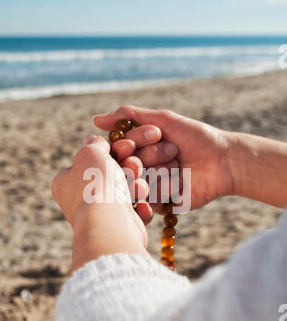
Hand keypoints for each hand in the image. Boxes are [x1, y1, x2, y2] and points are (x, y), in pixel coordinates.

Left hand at [52, 135, 148, 271]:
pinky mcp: (118, 230)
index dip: (107, 154)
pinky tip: (142, 206)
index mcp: (65, 182)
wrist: (110, 224)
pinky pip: (134, 214)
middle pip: (109, 177)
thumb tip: (93, 139)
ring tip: (140, 189)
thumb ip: (95, 144)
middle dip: (127, 170)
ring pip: (125, 194)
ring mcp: (99, 217)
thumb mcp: (91, 152)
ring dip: (136, 188)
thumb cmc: (97, 185)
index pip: (87, 162)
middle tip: (135, 166)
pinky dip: (141, 209)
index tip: (124, 148)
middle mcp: (79, 201)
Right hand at [94, 105, 234, 211]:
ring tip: (180, 164)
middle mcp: (141, 169)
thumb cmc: (195, 136)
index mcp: (138, 150)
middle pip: (126, 167)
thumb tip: (95, 119)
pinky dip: (166, 185)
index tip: (152, 136)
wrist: (224, 160)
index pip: (118, 149)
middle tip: (173, 150)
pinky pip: (149, 198)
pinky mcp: (160, 204)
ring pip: (137, 182)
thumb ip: (129, 116)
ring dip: (161, 170)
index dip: (129, 144)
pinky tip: (182, 180)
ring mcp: (150, 187)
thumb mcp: (162, 119)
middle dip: (150, 156)